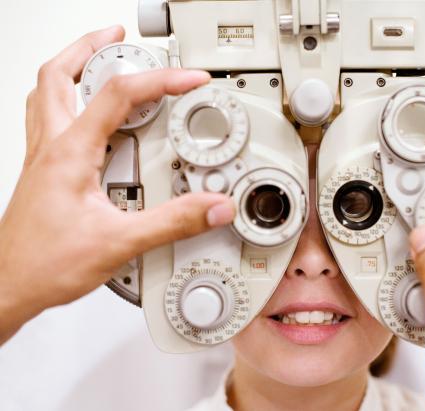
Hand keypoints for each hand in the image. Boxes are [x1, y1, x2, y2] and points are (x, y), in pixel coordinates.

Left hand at [0, 26, 235, 344]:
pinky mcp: (42, 174)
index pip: (119, 96)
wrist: (9, 288)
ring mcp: (41, 159)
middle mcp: (50, 148)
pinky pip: (47, 120)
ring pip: (45, 93)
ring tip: (97, 58)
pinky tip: (84, 116)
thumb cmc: (45, 265)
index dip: (161, 80)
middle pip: (59, 74)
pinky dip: (64, 100)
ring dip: (71, 67)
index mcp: (69, 153)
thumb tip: (212, 206)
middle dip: (90, 46)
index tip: (190, 78)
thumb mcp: (120, 243)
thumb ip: (173, 222)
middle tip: (118, 36)